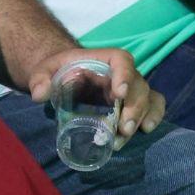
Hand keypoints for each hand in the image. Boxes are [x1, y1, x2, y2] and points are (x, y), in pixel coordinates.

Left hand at [27, 47, 165, 146]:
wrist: (65, 78)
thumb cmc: (58, 71)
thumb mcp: (45, 70)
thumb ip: (40, 78)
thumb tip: (40, 93)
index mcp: (104, 59)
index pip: (122, 60)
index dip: (124, 74)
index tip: (119, 92)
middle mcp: (122, 73)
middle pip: (138, 85)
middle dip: (134, 107)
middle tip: (123, 129)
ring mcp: (131, 89)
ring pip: (148, 98)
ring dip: (141, 117)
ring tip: (125, 135)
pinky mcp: (133, 103)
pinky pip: (153, 105)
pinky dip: (154, 116)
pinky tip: (146, 130)